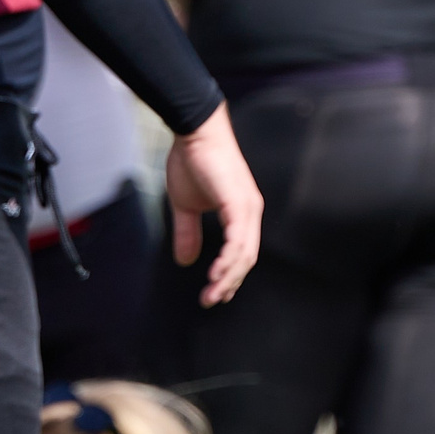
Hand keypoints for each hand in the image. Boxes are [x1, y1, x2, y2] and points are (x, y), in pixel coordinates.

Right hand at [164, 103, 261, 304]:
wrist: (194, 132)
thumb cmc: (191, 162)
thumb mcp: (185, 206)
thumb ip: (187, 233)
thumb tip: (186, 261)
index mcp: (240, 212)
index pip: (241, 252)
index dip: (230, 275)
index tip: (215, 294)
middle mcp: (249, 211)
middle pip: (246, 258)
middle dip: (229, 283)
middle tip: (210, 301)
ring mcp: (246, 207)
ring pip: (244, 253)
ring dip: (228, 277)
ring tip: (212, 293)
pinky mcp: (238, 202)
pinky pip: (237, 239)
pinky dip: (228, 259)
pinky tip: (216, 274)